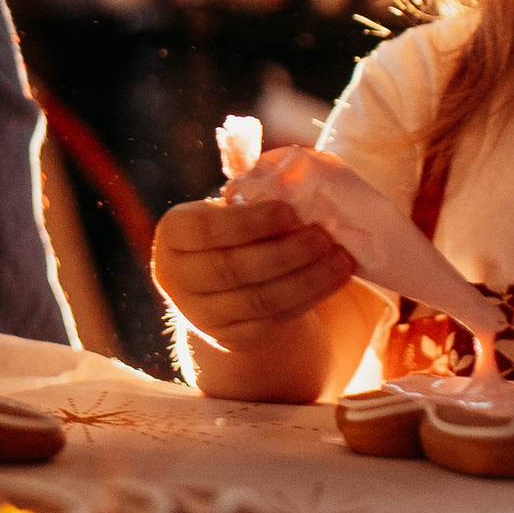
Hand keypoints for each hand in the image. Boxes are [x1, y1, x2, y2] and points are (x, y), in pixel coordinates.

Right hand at [151, 197, 356, 352]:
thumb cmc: (232, 230)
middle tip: (322, 236)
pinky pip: (274, 321)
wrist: (218, 285)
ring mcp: (202, 314)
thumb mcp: (229, 206)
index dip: (248, 222)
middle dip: (285, 253)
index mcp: (173, 235)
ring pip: (260, 300)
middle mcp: (178, 278)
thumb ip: (254, 191)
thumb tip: (299, 173)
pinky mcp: (231, 338)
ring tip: (340, 258)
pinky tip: (334, 279)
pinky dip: (309, 299)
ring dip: (307, 279)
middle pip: (233, 269)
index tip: (289, 211)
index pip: (205, 229)